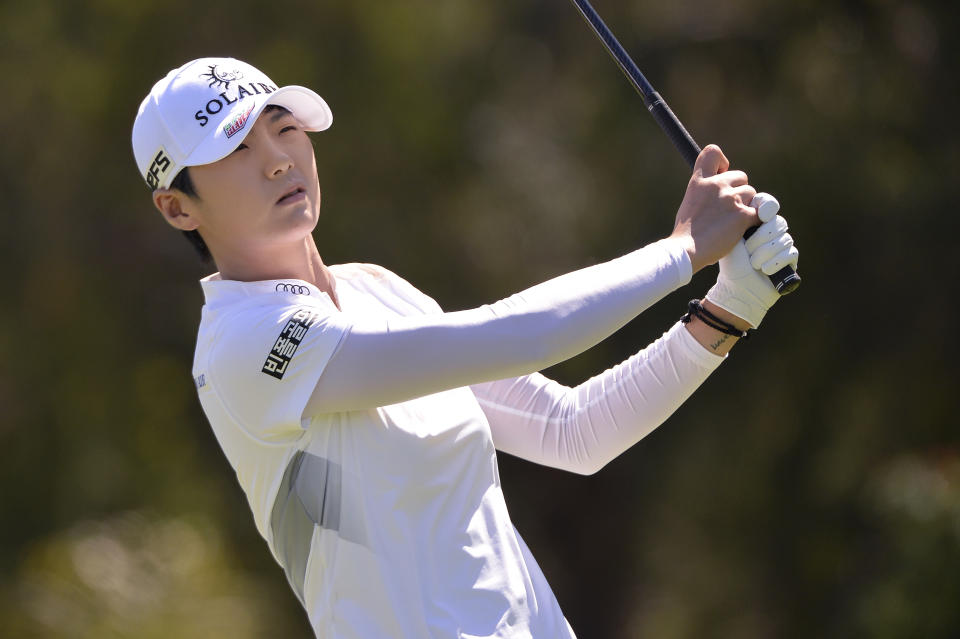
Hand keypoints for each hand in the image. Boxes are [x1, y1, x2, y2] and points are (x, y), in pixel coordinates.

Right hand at [669, 145, 758, 272]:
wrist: (686, 251)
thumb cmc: (686, 232)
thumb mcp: (690, 201)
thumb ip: (705, 191)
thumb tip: (720, 190)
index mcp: (699, 180)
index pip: (713, 152)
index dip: (722, 162)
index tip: (721, 174)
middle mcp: (716, 185)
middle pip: (741, 176)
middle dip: (739, 190)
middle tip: (728, 208)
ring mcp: (731, 199)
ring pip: (752, 194)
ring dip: (746, 206)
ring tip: (732, 222)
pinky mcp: (743, 215)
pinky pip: (759, 212)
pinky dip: (754, 221)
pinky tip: (744, 229)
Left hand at [705, 193, 798, 327]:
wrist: (736, 288)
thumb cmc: (731, 262)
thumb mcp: (731, 237)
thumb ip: (738, 218)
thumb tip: (745, 200)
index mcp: (756, 221)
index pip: (767, 204)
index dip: (766, 206)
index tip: (761, 214)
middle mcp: (771, 230)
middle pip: (777, 221)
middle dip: (762, 236)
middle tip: (748, 248)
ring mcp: (782, 244)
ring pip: (784, 238)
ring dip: (765, 252)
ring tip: (753, 263)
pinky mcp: (791, 260)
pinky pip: (790, 253)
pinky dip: (775, 262)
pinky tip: (764, 269)